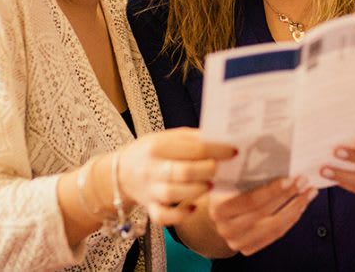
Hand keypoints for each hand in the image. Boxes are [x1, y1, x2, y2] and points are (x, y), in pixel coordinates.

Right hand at [118, 128, 234, 224]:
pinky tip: (193, 208)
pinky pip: (163, 216)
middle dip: (208, 171)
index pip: (193, 148)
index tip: (233, 151)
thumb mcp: (167, 137)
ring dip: (197, 190)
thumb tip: (222, 139)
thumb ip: (193, 139)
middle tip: (221, 169)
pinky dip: (179, 215)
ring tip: (210, 185)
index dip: (217, 150)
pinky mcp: (150, 208)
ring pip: (173, 194)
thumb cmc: (152, 152)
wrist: (121, 172)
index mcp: (158, 146)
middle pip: (183, 171)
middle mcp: (152, 168)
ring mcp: (150, 190)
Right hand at [208, 177, 316, 255]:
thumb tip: (268, 150)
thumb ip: (240, 169)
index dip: (272, 191)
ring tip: (308, 193)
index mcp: (218, 207)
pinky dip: (291, 219)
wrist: (216, 211)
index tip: (290, 179)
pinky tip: (300, 206)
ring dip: (295, 208)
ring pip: (273, 226)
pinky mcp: (248, 248)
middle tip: (303, 181)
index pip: (250, 200)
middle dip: (288, 196)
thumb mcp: (225, 177)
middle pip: (264, 212)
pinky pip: (275, 234)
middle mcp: (226, 228)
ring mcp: (237, 241)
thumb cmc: (224, 188)